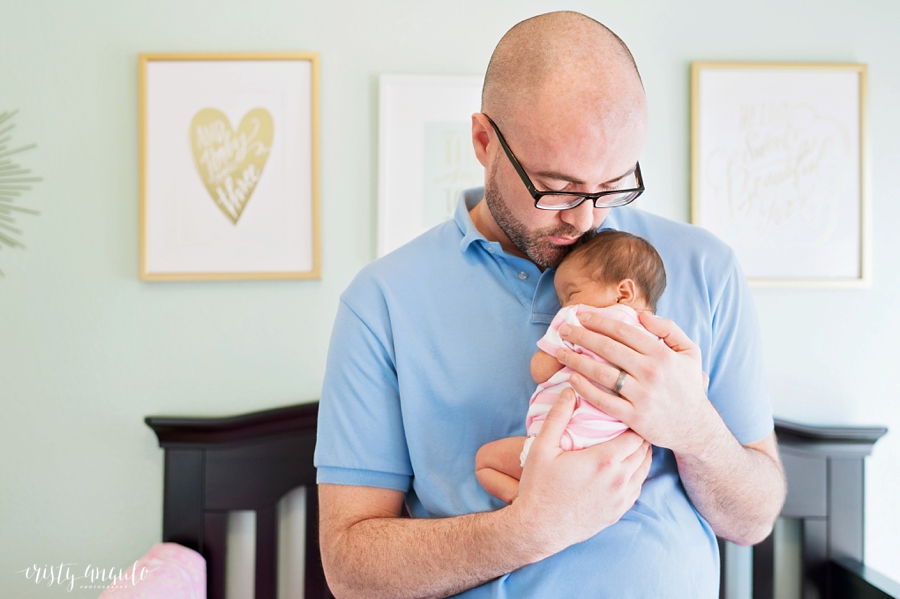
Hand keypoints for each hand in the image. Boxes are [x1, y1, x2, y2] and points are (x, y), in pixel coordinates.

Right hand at [511, 388, 651, 555]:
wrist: (538, 529)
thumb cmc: (538, 486)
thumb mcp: (542, 447)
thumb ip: (558, 416)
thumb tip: (569, 390)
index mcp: (604, 461)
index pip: (636, 435)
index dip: (635, 422)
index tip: (627, 414)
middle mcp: (619, 480)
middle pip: (644, 451)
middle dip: (641, 436)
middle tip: (633, 424)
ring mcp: (620, 499)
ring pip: (644, 471)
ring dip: (642, 455)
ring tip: (633, 443)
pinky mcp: (617, 513)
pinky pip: (638, 489)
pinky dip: (637, 475)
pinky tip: (627, 468)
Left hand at [555, 311, 716, 456]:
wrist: (695, 427)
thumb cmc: (688, 386)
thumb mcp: (690, 352)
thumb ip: (669, 329)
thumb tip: (642, 315)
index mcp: (662, 354)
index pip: (623, 331)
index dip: (599, 321)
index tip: (581, 316)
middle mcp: (652, 373)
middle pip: (608, 349)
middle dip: (581, 336)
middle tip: (563, 330)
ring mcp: (643, 396)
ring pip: (602, 373)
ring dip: (577, 360)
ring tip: (560, 352)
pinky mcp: (635, 417)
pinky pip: (604, 401)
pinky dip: (585, 389)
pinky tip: (571, 379)